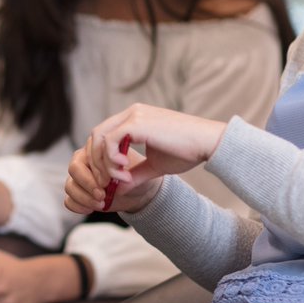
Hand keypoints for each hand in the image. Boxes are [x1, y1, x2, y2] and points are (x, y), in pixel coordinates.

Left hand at [66, 103, 226, 213]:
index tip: (108, 180)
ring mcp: (133, 116)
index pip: (104, 135)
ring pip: (101, 138)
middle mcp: (131, 113)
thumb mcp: (155, 166)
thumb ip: (135, 174)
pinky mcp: (137, 123)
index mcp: (134, 119)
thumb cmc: (187, 152)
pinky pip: (111, 140)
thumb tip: (117, 189)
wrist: (207, 143)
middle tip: (105, 184)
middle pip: (96, 135)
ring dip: (103, 163)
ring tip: (118, 180)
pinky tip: (123, 171)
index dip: (100, 158)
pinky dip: (112, 158)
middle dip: (96, 162)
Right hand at [66, 143, 162, 214]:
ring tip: (101, 204)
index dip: (97, 171)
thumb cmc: (134, 175)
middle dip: (88, 185)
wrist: (135, 191)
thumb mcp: (134, 170)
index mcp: (95, 147)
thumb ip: (124, 172)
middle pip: (74, 169)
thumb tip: (117, 181)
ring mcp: (77, 177)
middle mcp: (82, 159)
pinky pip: (68, 200)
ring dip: (85, 198)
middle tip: (102, 195)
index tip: (110, 182)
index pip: (87, 155)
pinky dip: (78, 206)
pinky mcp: (77, 192)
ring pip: (69, 186)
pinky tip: (91, 209)